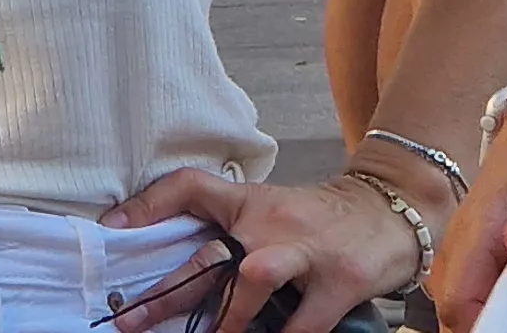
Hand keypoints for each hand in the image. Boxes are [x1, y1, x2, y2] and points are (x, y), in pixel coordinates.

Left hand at [105, 166, 431, 332]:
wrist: (393, 208)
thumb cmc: (324, 220)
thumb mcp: (274, 212)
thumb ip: (234, 232)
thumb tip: (184, 271)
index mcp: (252, 203)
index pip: (191, 187)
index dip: (148, 203)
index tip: (113, 226)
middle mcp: (273, 223)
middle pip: (209, 256)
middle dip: (167, 294)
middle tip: (131, 321)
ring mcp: (307, 251)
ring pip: (252, 281)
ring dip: (225, 321)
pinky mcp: (339, 281)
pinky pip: (301, 325)